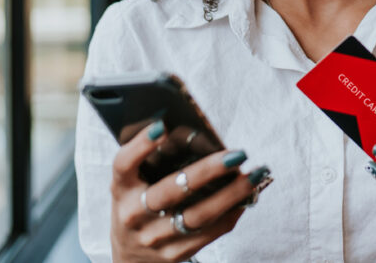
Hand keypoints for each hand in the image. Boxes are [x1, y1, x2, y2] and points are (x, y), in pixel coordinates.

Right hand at [110, 120, 269, 262]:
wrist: (130, 254)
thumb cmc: (137, 203)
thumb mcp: (133, 182)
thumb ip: (152, 158)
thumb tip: (196, 131)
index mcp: (121, 188)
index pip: (124, 164)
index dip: (141, 145)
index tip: (163, 126)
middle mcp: (133, 214)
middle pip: (172, 191)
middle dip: (208, 171)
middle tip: (237, 154)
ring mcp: (153, 238)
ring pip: (197, 216)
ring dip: (231, 194)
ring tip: (254, 176)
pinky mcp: (173, 254)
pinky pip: (208, 234)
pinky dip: (231, 213)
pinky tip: (247, 197)